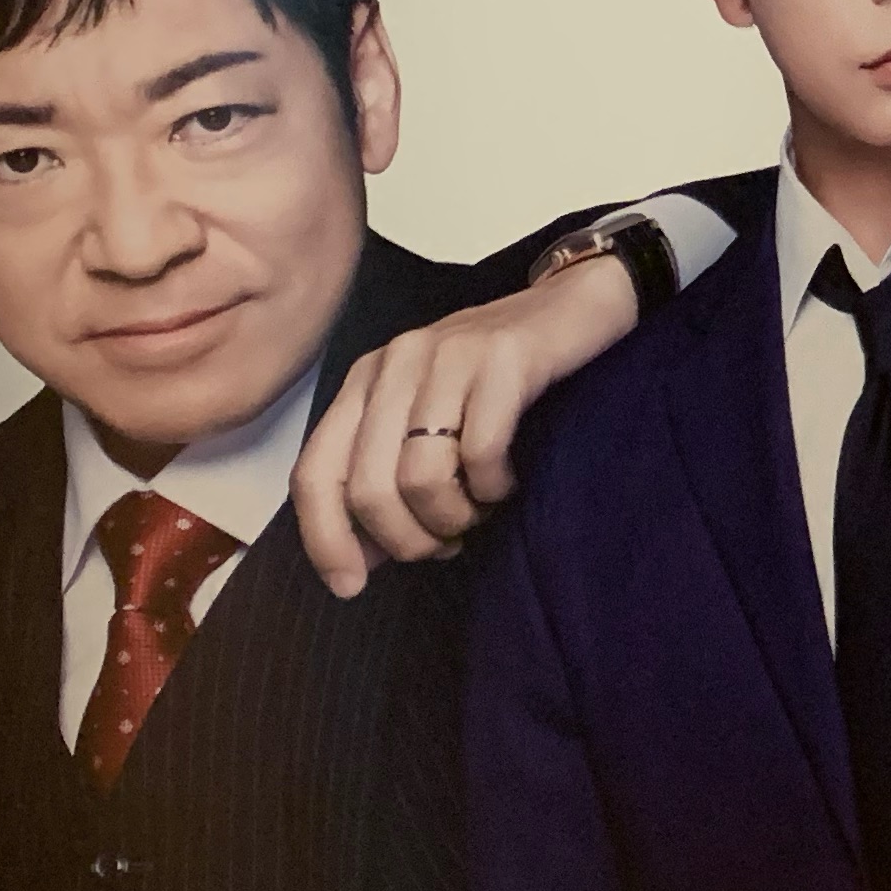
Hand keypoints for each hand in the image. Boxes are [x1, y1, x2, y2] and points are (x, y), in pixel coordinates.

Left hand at [293, 256, 636, 595]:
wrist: (575, 303)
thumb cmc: (501, 377)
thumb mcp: (430, 418)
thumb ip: (387, 475)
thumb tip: (359, 559)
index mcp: (365, 382)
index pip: (315, 472)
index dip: (324, 539)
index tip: (351, 587)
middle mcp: (395, 364)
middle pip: (368, 487)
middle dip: (406, 539)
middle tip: (445, 544)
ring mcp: (446, 355)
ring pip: (420, 477)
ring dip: (454, 516)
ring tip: (480, 511)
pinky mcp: (501, 357)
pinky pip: (480, 451)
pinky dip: (494, 486)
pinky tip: (508, 480)